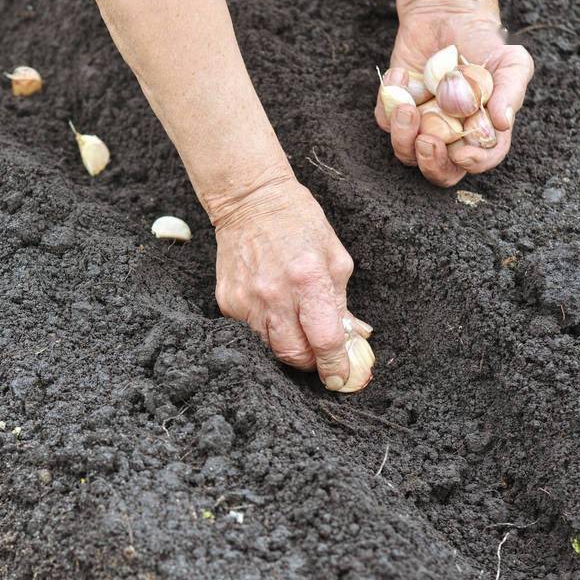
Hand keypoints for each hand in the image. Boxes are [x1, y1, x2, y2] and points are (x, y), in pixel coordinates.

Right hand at [210, 174, 372, 391]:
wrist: (250, 202)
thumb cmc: (299, 223)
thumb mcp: (335, 258)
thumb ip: (342, 302)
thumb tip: (352, 338)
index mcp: (308, 280)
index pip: (325, 340)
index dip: (335, 365)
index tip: (340, 377)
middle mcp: (274, 295)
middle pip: (294, 354)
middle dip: (311, 361)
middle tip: (320, 354)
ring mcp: (246, 300)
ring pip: (270, 349)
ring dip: (288, 347)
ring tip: (297, 328)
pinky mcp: (227, 302)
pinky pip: (250, 333)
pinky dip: (266, 331)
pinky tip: (273, 310)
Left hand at [374, 0, 533, 185]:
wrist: (448, 16)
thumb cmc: (484, 43)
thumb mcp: (511, 61)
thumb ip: (511, 91)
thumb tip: (503, 123)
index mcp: (480, 133)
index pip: (480, 160)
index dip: (473, 163)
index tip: (462, 153)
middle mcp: (449, 137)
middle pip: (439, 171)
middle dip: (431, 164)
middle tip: (427, 141)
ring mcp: (420, 126)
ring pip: (405, 152)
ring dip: (402, 135)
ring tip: (406, 106)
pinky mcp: (395, 111)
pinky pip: (383, 120)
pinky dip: (388, 100)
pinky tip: (401, 74)